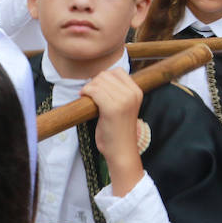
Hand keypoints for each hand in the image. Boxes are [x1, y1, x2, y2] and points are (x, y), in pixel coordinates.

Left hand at [81, 68, 144, 195]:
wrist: (121, 150)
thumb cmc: (117, 129)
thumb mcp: (123, 105)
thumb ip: (117, 91)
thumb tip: (99, 76)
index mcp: (137, 92)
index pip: (117, 71)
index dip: (103, 78)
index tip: (98, 89)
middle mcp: (132, 94)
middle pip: (105, 75)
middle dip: (94, 83)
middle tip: (90, 95)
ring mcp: (124, 101)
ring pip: (98, 82)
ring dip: (88, 88)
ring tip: (88, 98)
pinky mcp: (112, 108)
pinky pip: (94, 91)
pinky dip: (86, 92)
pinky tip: (84, 98)